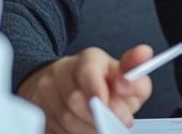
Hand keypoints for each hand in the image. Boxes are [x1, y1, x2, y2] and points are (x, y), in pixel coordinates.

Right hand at [17, 45, 154, 133]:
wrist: (67, 83)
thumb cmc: (102, 82)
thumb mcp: (123, 74)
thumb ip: (135, 71)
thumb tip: (144, 56)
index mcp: (88, 59)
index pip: (88, 72)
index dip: (96, 89)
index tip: (105, 104)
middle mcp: (62, 71)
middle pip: (76, 101)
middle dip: (99, 118)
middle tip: (117, 124)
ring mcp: (45, 91)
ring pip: (65, 119)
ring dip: (88, 129)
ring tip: (101, 126)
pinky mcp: (37, 110)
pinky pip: (55, 128)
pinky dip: (73, 132)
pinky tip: (83, 127)